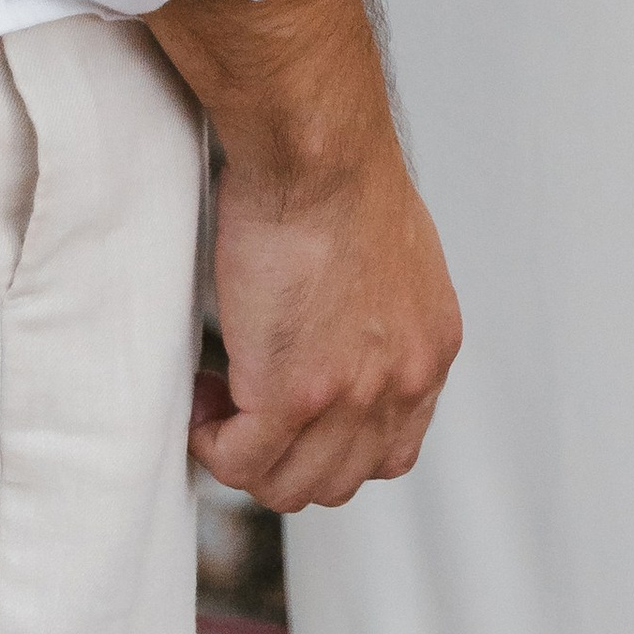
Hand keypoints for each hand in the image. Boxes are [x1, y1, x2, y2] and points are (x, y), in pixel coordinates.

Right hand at [152, 0, 462, 513]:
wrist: (317, 147)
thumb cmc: (336, 172)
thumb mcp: (390, 256)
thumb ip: (375, 314)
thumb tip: (333, 338)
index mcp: (430, 347)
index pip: (391, 450)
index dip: (331, 443)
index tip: (289, 409)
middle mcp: (405, 381)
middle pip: (338, 480)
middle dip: (283, 455)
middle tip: (241, 405)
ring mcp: (354, 396)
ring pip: (289, 486)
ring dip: (244, 454)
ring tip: (218, 398)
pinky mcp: (296, 395)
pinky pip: (241, 462)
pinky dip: (213, 441)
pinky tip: (203, 393)